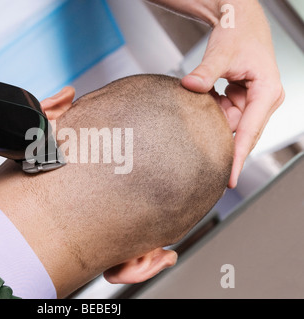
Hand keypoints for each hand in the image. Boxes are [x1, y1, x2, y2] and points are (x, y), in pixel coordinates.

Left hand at [181, 0, 284, 187]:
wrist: (239, 20)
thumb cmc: (238, 32)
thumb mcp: (220, 52)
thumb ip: (206, 72)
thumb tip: (189, 87)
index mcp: (267, 92)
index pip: (249, 132)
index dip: (236, 158)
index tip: (227, 179)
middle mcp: (265, 100)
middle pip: (240, 133)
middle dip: (219, 140)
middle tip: (199, 153)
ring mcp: (254, 101)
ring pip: (229, 124)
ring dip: (212, 119)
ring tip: (204, 104)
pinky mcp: (244, 99)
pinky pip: (225, 114)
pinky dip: (212, 109)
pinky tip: (207, 98)